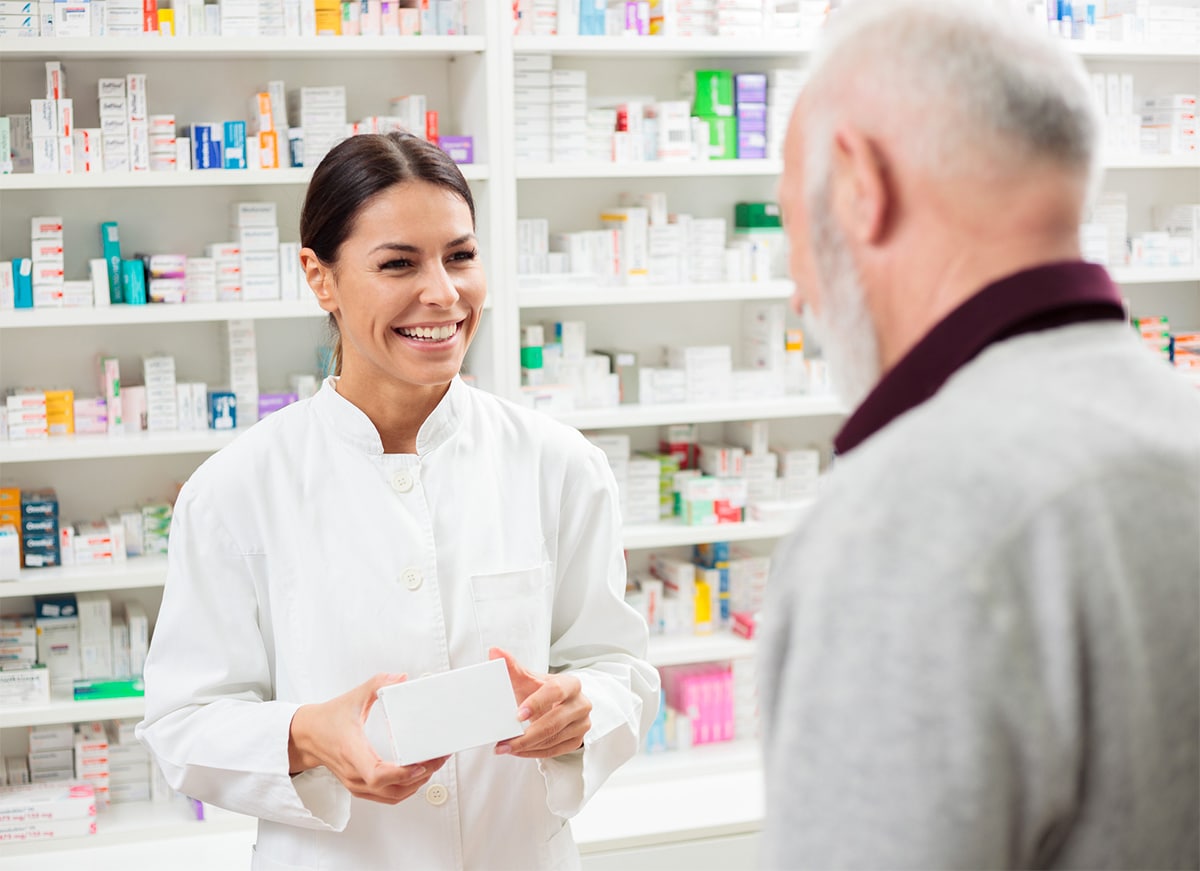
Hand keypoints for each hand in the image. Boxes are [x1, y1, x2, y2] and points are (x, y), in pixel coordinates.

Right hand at [288, 672, 447, 804]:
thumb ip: (377, 684)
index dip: (400, 774)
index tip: (418, 765)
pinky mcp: (359, 787)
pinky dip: (405, 789)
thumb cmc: (327, 720)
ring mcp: (356, 784)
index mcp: (352, 751)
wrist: (307, 736)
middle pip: (391, 788)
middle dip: (420, 776)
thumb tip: (400, 678)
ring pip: (392, 796)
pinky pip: (387, 796)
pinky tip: (417, 776)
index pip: (376, 774)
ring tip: (433, 766)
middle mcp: (354, 773)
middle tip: (438, 758)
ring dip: (415, 785)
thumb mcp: (353, 697)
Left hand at [489, 648, 591, 759]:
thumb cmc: (542, 690)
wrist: (559, 704)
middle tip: (504, 742)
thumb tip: (494, 651)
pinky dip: (533, 753)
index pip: (556, 692)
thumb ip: (512, 666)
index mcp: (571, 684)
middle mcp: (581, 703)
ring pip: (553, 739)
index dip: (537, 703)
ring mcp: (582, 723)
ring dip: (526, 746)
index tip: (517, 715)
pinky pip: (554, 751)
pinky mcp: (577, 740)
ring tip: (505, 747)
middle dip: (526, 735)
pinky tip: (518, 751)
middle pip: (554, 722)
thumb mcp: (529, 679)